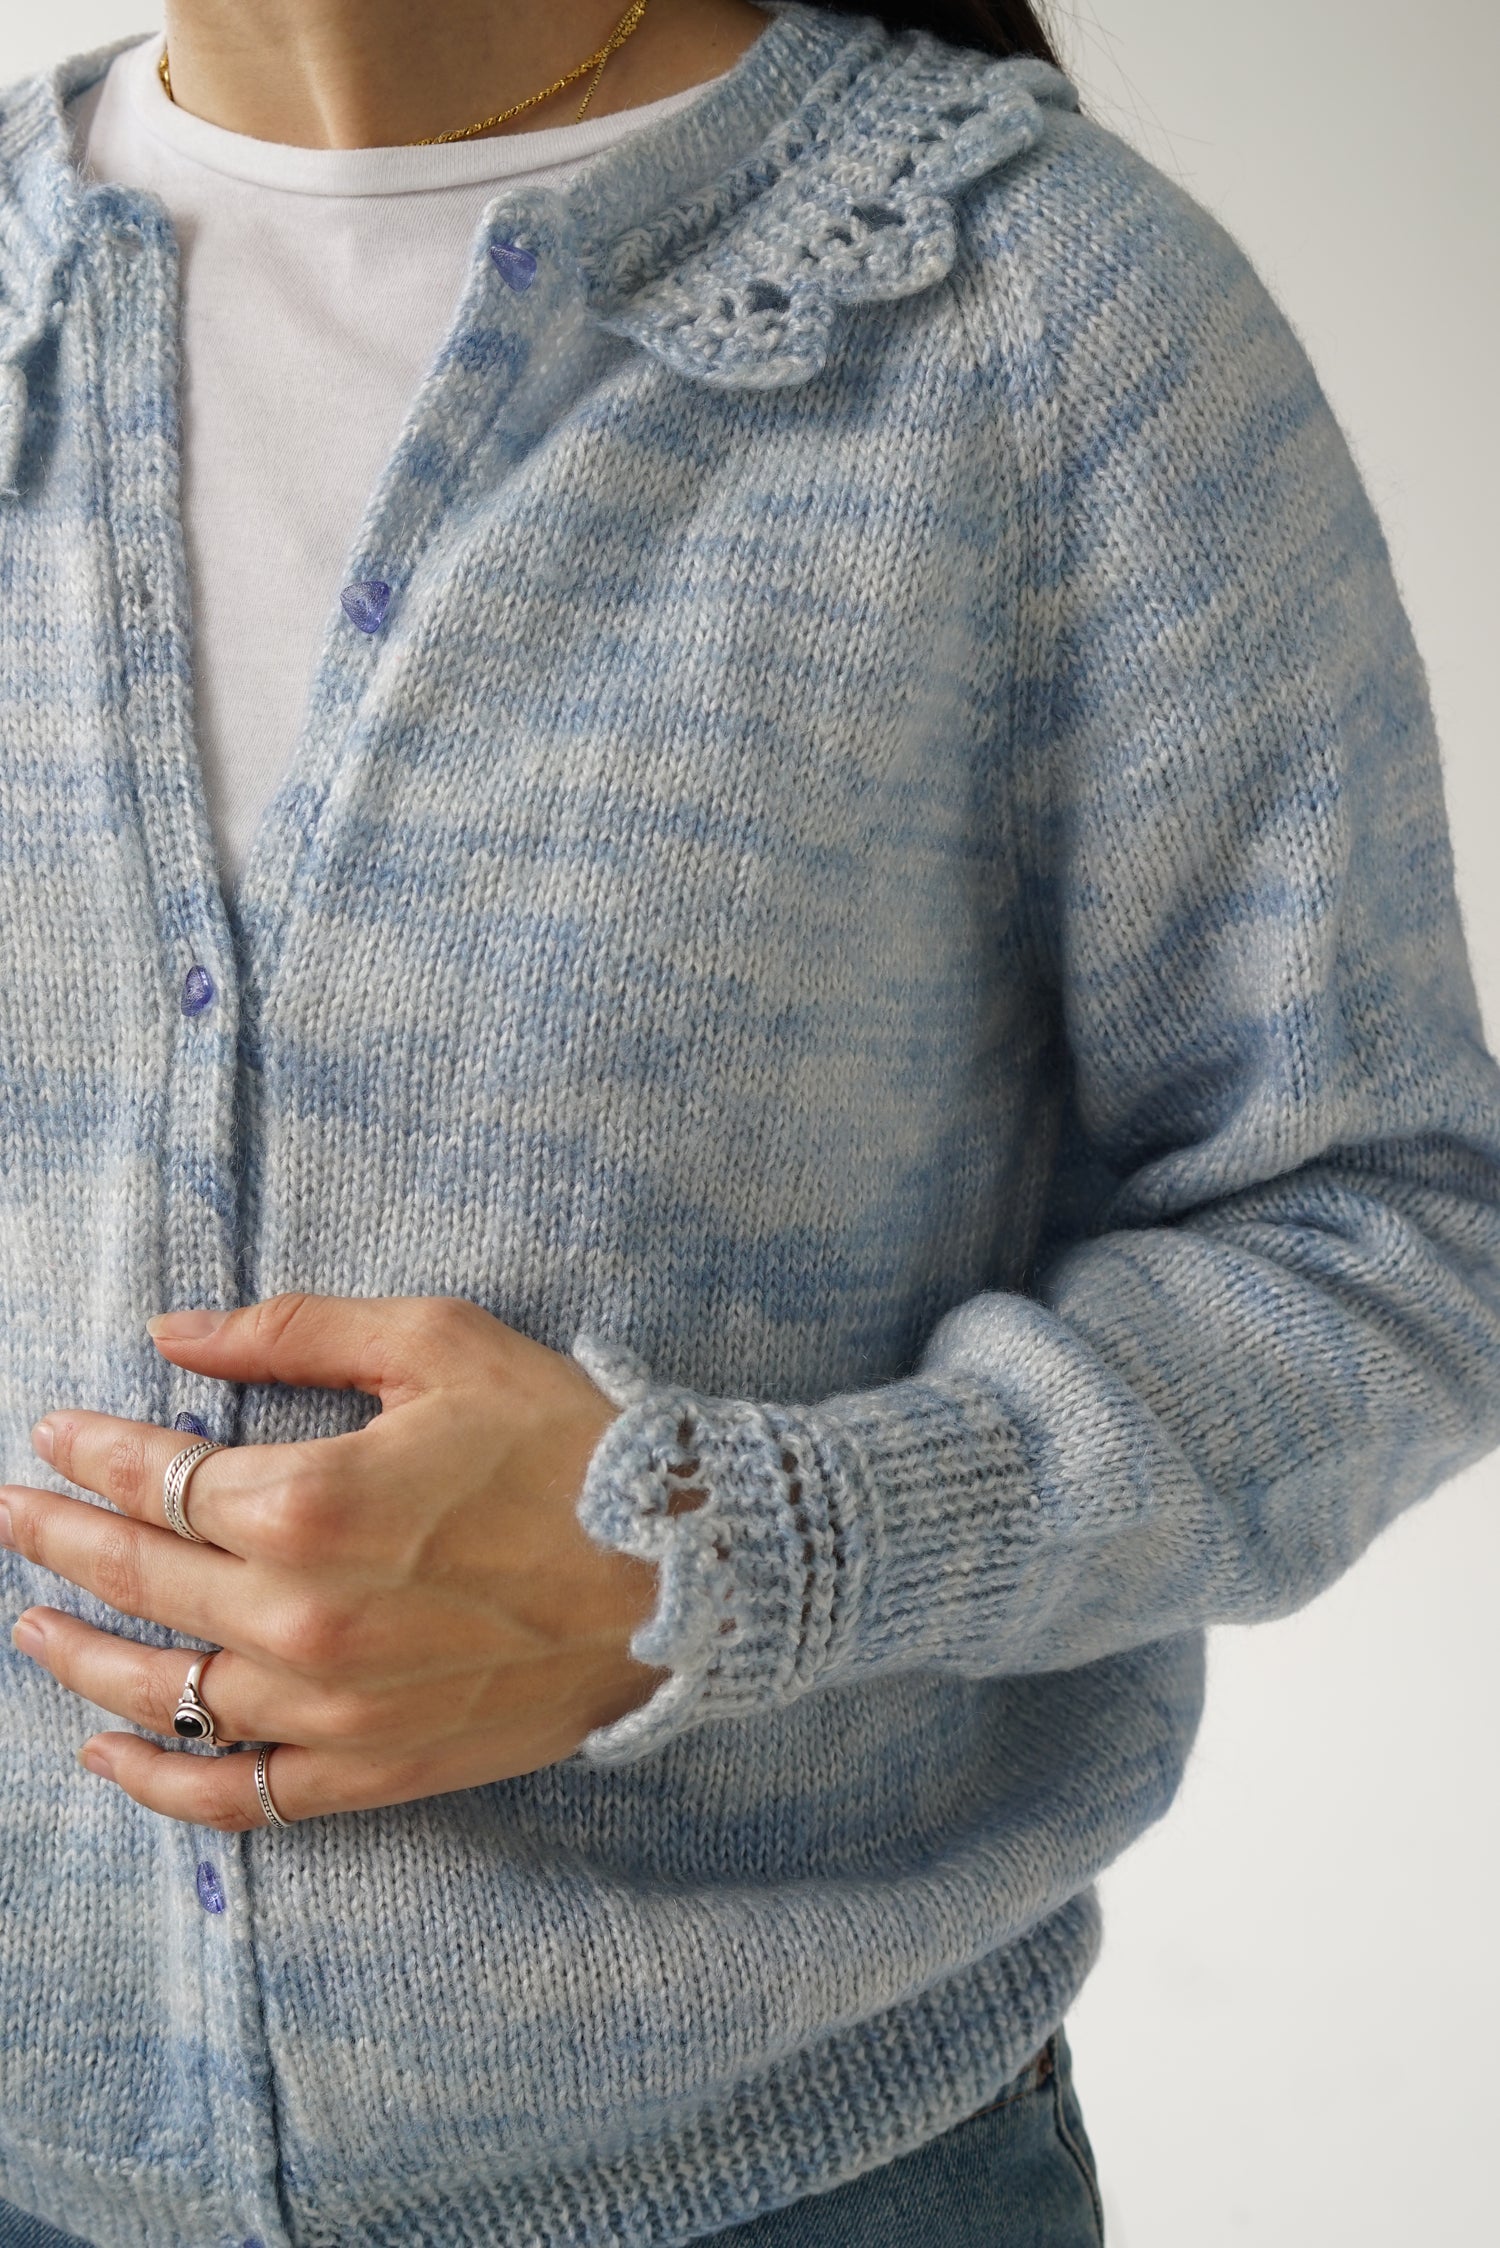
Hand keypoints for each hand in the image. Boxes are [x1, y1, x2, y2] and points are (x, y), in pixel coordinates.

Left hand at [0, 1294, 671, 1826]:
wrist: (683, 1569)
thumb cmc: (566, 1442)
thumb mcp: (437, 1344)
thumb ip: (291, 1333)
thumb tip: (171, 1333)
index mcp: (309, 1501)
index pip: (156, 1476)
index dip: (93, 1452)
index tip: (57, 1434)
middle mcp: (299, 1617)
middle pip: (138, 1577)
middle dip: (58, 1537)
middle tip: (12, 1513)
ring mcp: (331, 1709)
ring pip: (163, 1689)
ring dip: (81, 1653)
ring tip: (32, 1625)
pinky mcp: (371, 1770)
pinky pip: (234, 1794)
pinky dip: (156, 1781)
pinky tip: (105, 1753)